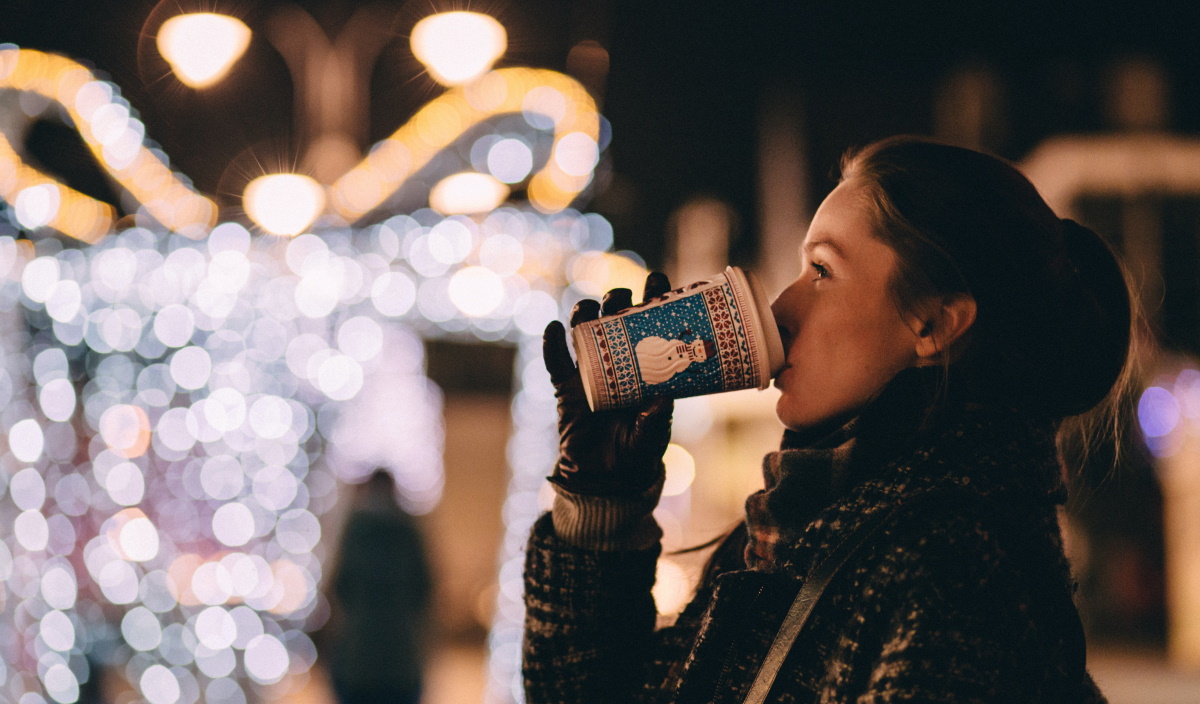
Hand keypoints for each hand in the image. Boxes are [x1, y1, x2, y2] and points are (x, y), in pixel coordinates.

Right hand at [543, 272, 673, 495]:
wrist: (606, 479)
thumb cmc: (636, 452)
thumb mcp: (652, 436)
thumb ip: (656, 419)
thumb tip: (662, 397)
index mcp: (644, 367)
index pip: (650, 326)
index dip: (652, 300)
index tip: (658, 280)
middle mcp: (617, 363)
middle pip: (614, 321)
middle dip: (617, 301)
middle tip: (622, 298)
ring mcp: (589, 373)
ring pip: (584, 333)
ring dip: (585, 315)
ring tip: (588, 308)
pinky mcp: (566, 389)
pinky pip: (556, 363)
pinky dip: (552, 345)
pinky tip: (553, 329)